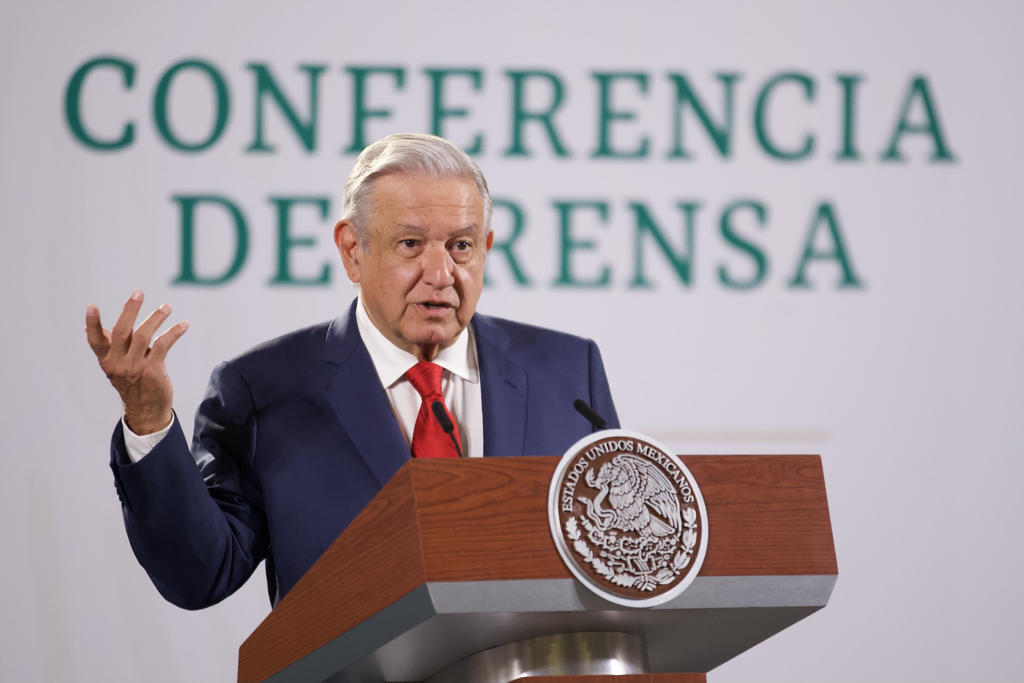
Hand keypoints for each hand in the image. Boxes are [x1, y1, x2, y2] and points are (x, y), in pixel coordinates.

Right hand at [85, 290, 188, 434]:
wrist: (146, 411)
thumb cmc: (132, 384)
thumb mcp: (115, 367)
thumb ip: (109, 347)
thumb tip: (92, 328)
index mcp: (107, 361)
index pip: (95, 341)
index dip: (92, 323)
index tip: (91, 306)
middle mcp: (118, 363)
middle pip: (122, 331)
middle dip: (130, 310)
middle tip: (138, 293)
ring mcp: (135, 367)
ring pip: (144, 335)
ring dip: (157, 317)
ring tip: (166, 307)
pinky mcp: (153, 370)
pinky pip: (163, 344)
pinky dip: (174, 332)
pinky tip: (183, 325)